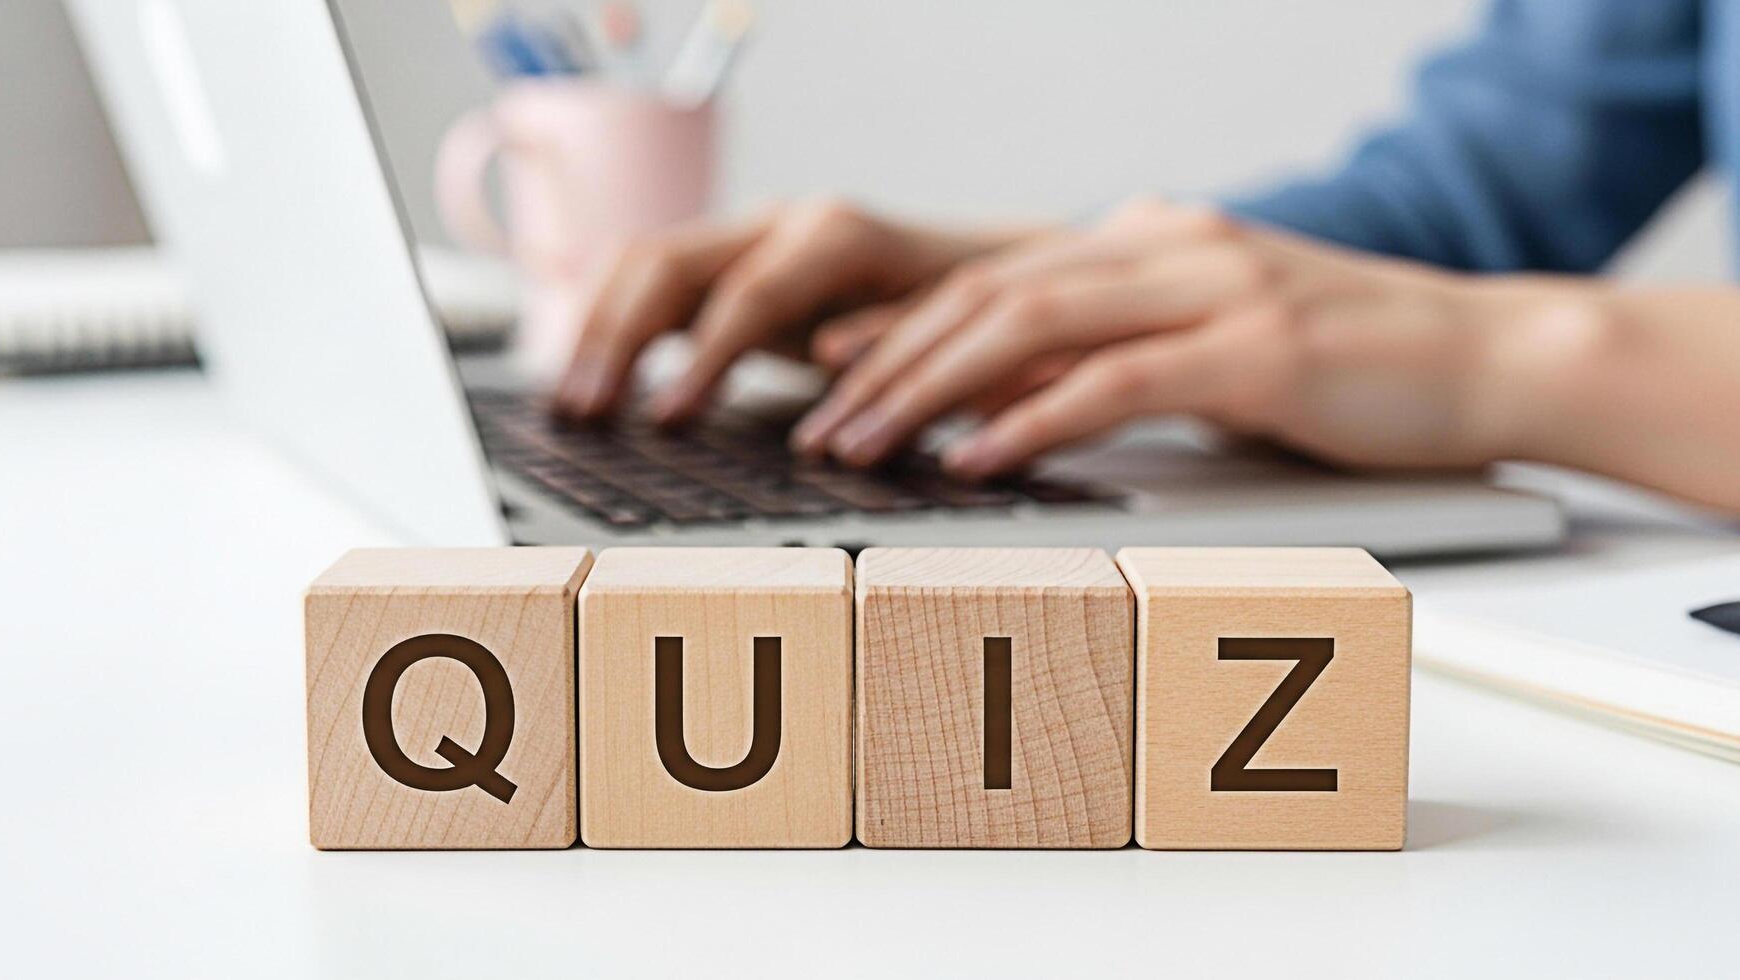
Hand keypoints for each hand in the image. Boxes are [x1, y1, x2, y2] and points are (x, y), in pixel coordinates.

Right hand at [554, 200, 1047, 421]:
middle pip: (671, 261)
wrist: (982, 275)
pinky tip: (586, 380)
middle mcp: (781, 222)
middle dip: (620, 338)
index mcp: (836, 235)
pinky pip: (650, 284)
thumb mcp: (942, 338)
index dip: (703, 359)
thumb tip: (825, 355)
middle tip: (585, 411)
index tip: (665, 420)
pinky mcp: (728, 266)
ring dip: (599, 331)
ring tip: (568, 403)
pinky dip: (611, 326)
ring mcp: (748, 237)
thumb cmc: (967, 318)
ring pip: (646, 264)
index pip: (749, 292)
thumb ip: (888, 344)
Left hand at [791, 199, 1564, 478]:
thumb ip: (1122, 357)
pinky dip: (1030, 420)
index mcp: (1151, 243)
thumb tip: (1016, 404)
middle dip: (888, 361)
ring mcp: (1212, 289)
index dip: (902, 322)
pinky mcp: (1254, 348)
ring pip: (1029, 326)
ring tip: (861, 443)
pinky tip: (971, 457)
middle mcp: (1168, 248)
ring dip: (929, 389)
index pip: (996, 277)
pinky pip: (1113, 382)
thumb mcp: (1216, 348)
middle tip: (818, 421)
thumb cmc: (1352, 371)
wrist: (1490, 358)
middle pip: (988, 294)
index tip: (827, 366)